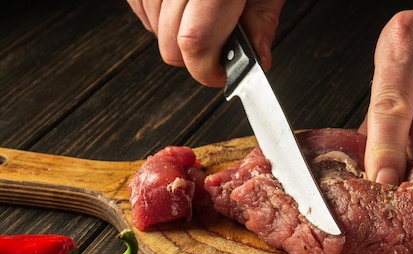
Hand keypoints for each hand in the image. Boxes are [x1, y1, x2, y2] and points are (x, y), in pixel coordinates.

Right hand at [127, 0, 284, 86]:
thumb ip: (262, 18)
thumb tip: (257, 59)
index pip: (194, 41)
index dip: (206, 70)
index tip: (220, 76)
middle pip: (168, 43)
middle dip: (194, 56)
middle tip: (218, 45)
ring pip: (150, 27)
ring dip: (175, 33)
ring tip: (202, 12)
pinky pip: (138, 6)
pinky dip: (157, 13)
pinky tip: (181, 2)